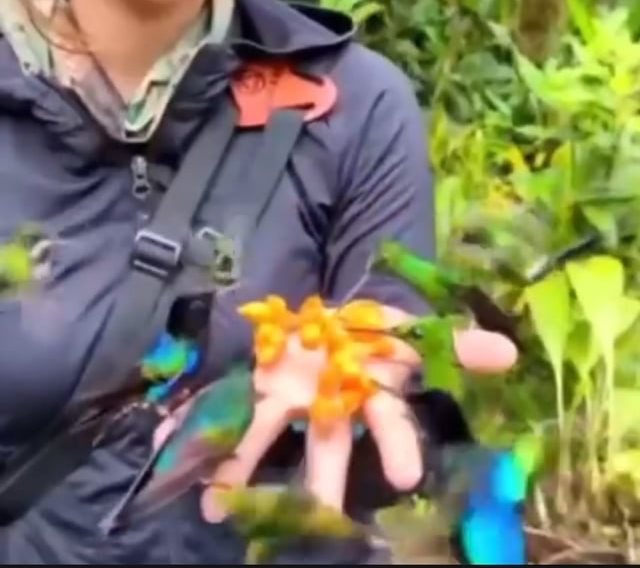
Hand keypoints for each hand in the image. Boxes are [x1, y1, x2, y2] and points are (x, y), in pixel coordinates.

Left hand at [196, 303, 516, 520]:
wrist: (323, 319)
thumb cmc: (367, 332)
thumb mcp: (409, 327)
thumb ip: (455, 342)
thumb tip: (512, 352)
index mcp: (363, 391)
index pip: (387, 419)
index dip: (397, 443)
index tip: (407, 477)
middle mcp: (323, 405)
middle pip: (325, 447)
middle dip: (321, 486)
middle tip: (319, 524)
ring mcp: (283, 399)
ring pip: (265, 438)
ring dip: (241, 470)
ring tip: (217, 505)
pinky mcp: (251, 388)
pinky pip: (223, 407)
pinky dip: (195, 425)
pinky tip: (168, 444)